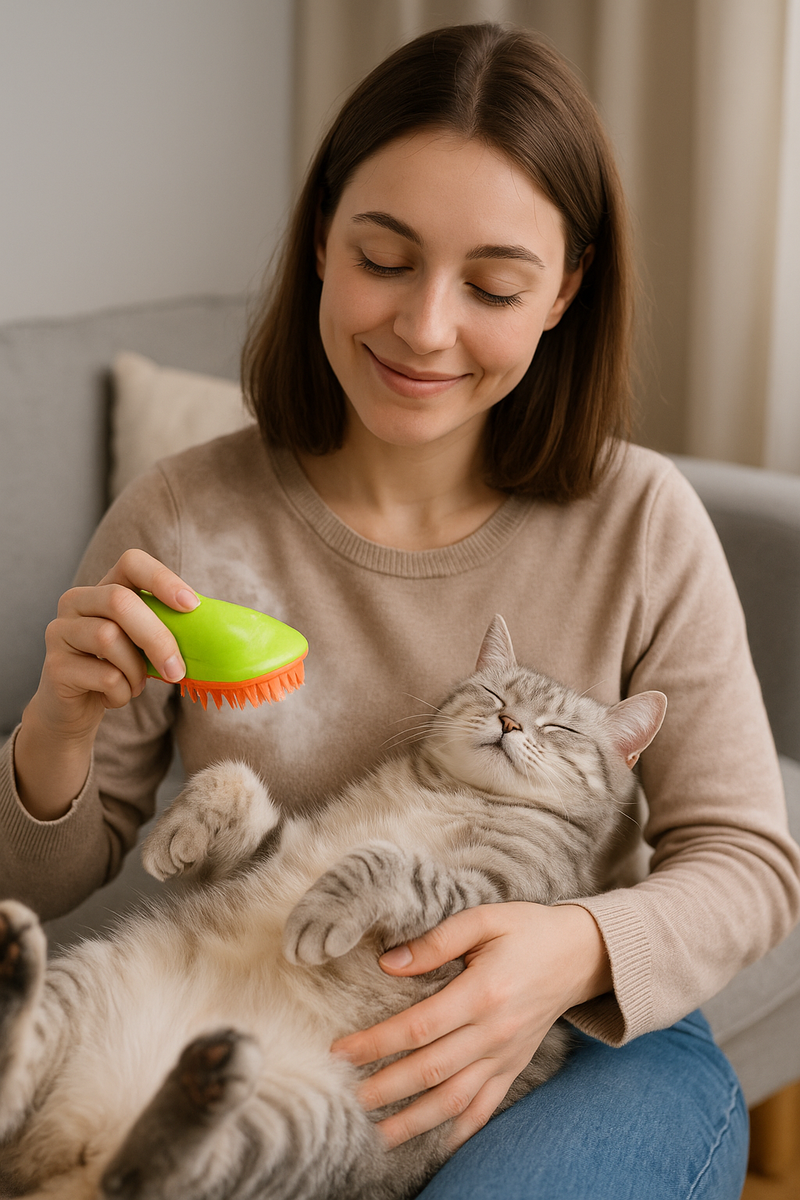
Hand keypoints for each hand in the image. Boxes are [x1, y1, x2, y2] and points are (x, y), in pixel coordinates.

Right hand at [15, 549, 197, 818]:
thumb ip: (167, 628)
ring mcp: (60, 631)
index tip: (191, 606)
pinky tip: (117, 696)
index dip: (162, 579)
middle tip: (178, 671)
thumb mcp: (143, 644)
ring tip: (136, 684)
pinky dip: (122, 692)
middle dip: (158, 638)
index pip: (131, 561)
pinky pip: (102, 675)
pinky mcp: (54, 666)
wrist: (75, 709)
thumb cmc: (118, 669)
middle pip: (120, 602)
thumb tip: (216, 629)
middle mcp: (76, 601)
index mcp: (103, 588)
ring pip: (109, 638)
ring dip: (136, 671)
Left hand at [331, 902, 610, 1150]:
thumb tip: (389, 962)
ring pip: (454, 1099)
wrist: (581, 954)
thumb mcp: (484, 919)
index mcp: (483, 992)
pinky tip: (435, 1147)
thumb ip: (436, 941)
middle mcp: (494, 1032)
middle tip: (344, 1101)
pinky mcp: (514, 1067)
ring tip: (376, 1136)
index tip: (341, 1051)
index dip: (377, 1043)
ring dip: (413, 1122)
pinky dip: (460, 1132)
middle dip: (384, 1090)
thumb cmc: (527, 930)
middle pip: (430, 1070)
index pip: (419, 1026)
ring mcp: (505, 1055)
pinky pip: (486, 1108)